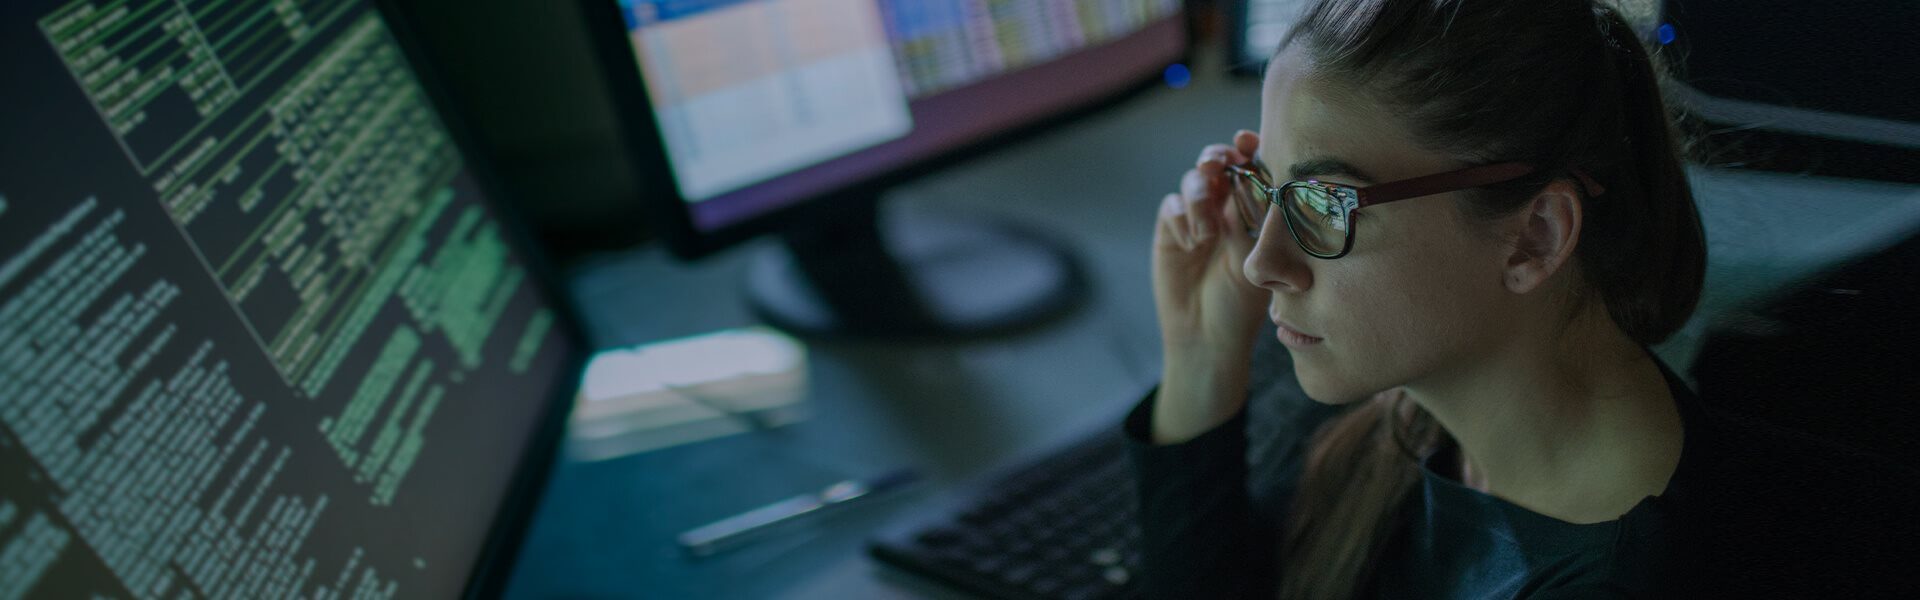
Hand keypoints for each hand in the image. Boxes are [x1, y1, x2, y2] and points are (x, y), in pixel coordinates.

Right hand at [1150, 131, 1268, 442]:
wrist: (1207, 337)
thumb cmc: (1243, 305)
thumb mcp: (1257, 263)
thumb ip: (1253, 224)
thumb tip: (1252, 184)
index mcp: (1254, 208)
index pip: (1252, 166)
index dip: (1248, 148)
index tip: (1247, 142)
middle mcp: (1224, 206)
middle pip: (1217, 162)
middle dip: (1216, 157)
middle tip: (1218, 165)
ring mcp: (1196, 217)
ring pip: (1193, 180)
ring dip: (1200, 196)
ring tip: (1208, 231)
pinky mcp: (1170, 231)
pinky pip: (1172, 206)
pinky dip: (1182, 218)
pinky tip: (1192, 245)